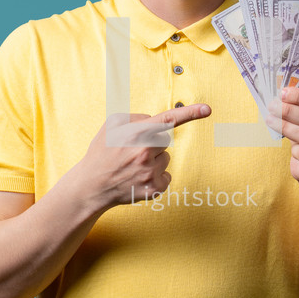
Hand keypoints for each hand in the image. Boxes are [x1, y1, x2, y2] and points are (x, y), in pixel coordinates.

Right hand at [78, 104, 210, 209]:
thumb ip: (136, 118)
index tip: (208, 109)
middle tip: (132, 152)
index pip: (168, 119)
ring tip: (132, 166)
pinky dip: (156, 176)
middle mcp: (145, 152)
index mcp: (137, 133)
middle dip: (152, 143)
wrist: (91, 186)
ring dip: (153, 160)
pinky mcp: (154, 189)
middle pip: (164, 140)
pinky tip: (138, 178)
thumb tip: (154, 121)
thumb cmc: (102, 152)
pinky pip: (166, 175)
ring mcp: (150, 172)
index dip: (190, 113)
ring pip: (166, 158)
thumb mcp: (111, 125)